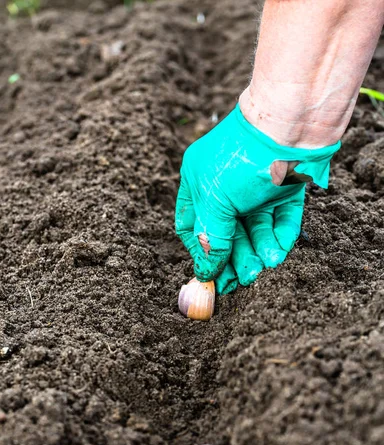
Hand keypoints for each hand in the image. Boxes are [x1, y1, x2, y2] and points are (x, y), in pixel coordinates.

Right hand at [175, 104, 339, 293]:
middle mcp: (224, 185)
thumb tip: (205, 271)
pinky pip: (279, 219)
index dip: (200, 251)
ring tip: (264, 266)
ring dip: (258, 250)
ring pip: (254, 228)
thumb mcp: (215, 202)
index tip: (211, 275)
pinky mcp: (283, 189)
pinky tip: (278, 251)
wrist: (290, 127)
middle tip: (242, 280)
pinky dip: (279, 236)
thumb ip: (210, 238)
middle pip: (226, 232)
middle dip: (234, 256)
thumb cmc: (241, 159)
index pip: (192, 224)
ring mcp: (255, 187)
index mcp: (198, 180)